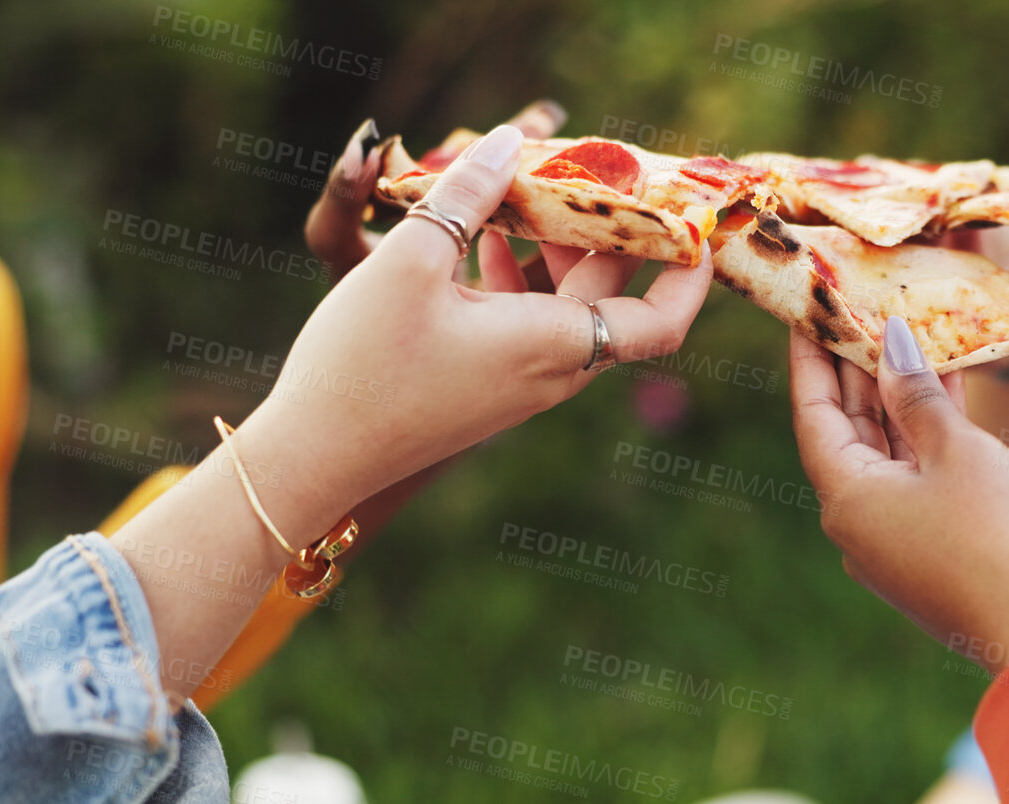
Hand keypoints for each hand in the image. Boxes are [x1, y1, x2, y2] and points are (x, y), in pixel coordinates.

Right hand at [244, 121, 713, 535]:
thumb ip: (465, 194)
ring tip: (526, 190)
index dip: (690, 272)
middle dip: (609, 230)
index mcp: (553, 344)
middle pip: (611, 294)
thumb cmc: (361, 365)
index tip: (696, 222)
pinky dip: (520, 274)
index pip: (662, 319)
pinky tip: (480, 234)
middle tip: (592, 170)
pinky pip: (527, 320)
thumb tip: (510, 141)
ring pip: (566, 304)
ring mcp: (519, 381)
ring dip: (556, 247)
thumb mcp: (408, 261)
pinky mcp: (486, 383)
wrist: (312, 459)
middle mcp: (551, 368)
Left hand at [791, 316, 1008, 672]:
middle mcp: (858, 521)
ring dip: (898, 397)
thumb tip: (889, 342)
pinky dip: (927, 434)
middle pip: (848, 430)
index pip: (813, 410)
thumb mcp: (957, 451)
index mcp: (846, 497)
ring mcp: (895, 540)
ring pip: (888, 452)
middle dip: (857, 368)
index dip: (811, 354)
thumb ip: (918, 394)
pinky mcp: (932, 550)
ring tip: (907, 330)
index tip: (807, 306)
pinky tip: (947, 388)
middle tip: (860, 304)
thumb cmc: (1001, 536)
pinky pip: (918, 477)